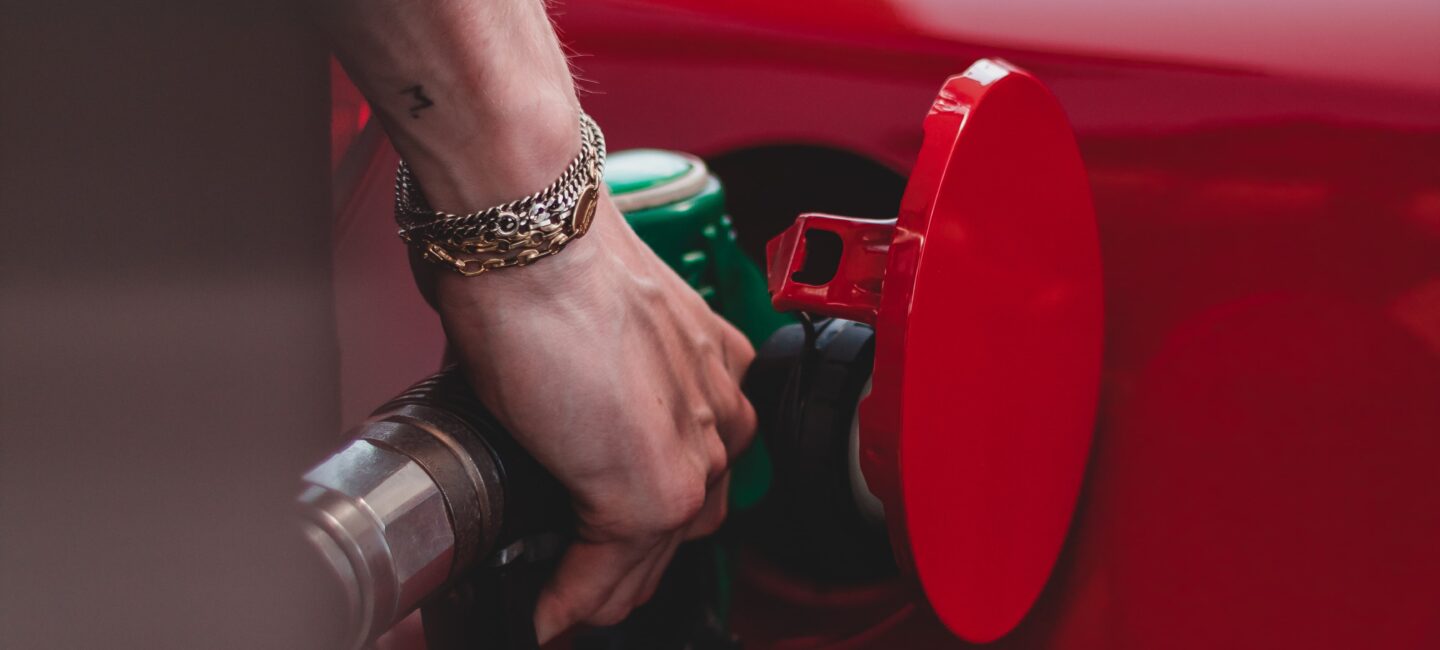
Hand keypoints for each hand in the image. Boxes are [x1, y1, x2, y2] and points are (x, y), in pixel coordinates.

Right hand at [430, 197, 757, 642]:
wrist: (533, 238)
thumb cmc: (551, 258)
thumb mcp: (599, 327)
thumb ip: (601, 377)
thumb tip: (553, 407)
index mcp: (714, 368)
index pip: (696, 466)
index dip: (649, 511)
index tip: (609, 534)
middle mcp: (719, 414)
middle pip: (688, 520)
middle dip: (633, 557)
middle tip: (581, 576)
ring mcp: (695, 456)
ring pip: (659, 554)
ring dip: (607, 584)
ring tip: (564, 600)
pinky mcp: (653, 490)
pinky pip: (612, 570)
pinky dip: (570, 597)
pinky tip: (545, 610)